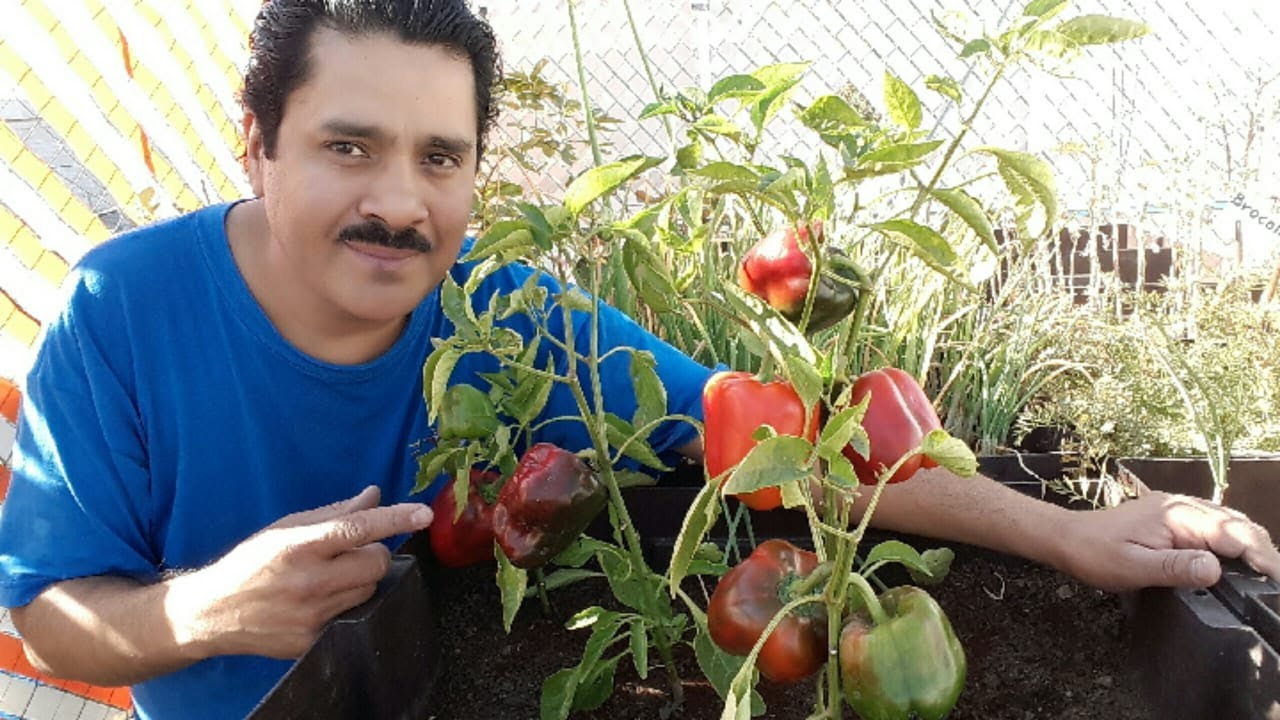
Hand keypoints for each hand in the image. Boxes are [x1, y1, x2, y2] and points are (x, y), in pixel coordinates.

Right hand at [174, 486, 432, 658]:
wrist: (214, 613)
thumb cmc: (252, 563)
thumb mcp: (286, 528)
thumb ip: (334, 512)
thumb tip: (375, 495)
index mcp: (299, 546)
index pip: (358, 529)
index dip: (394, 519)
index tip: (424, 513)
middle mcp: (308, 582)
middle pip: (376, 564)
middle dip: (373, 554)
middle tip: (350, 553)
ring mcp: (312, 616)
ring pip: (369, 590)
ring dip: (361, 580)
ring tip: (330, 577)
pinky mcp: (313, 641)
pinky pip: (353, 615)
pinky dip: (347, 604)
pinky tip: (320, 601)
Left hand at [1058, 490, 1279, 590]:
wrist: (1068, 539)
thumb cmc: (1095, 553)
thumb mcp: (1132, 567)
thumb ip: (1175, 568)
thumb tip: (1215, 570)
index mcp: (1178, 515)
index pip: (1232, 532)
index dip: (1260, 555)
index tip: (1275, 578)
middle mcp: (1184, 507)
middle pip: (1239, 525)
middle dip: (1264, 551)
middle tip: (1275, 584)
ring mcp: (1181, 511)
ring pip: (1231, 525)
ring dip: (1252, 547)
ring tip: (1268, 576)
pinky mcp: (1176, 520)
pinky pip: (1216, 528)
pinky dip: (1235, 544)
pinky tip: (1241, 564)